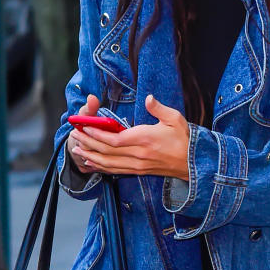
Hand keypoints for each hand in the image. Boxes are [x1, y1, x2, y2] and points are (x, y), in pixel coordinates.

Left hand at [71, 94, 190, 180]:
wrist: (194, 164)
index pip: (115, 139)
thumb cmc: (185, 140)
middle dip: (89, 143)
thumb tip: (148, 98)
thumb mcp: (175, 119)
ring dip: (91, 156)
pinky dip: (102, 167)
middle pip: (107, 151)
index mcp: (145, 139)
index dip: (97, 134)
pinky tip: (92, 163)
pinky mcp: (139, 171)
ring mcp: (138, 165)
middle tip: (74, 136)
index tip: (85, 126)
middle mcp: (139, 155)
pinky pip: (116, 170)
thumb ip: (159, 108)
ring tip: (77, 149)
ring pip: (109, 163)